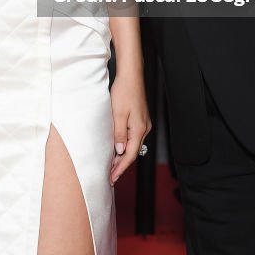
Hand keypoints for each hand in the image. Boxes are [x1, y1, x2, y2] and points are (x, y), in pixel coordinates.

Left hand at [109, 70, 150, 184]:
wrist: (131, 76)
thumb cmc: (124, 92)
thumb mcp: (118, 114)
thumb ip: (119, 134)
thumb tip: (120, 151)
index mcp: (139, 129)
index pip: (130, 155)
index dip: (120, 168)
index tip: (112, 178)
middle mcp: (144, 129)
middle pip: (133, 152)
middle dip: (121, 165)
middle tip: (110, 176)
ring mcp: (144, 124)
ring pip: (133, 145)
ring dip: (123, 156)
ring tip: (112, 165)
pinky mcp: (141, 120)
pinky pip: (134, 137)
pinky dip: (126, 145)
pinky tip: (118, 147)